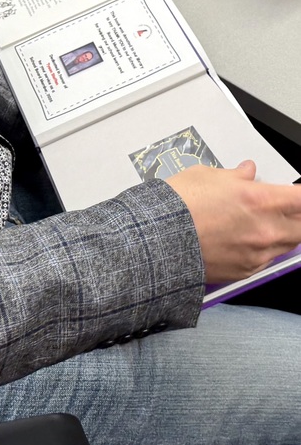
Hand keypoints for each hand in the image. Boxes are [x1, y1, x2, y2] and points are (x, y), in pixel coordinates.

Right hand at [168, 160, 300, 282]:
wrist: (157, 239)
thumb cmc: (177, 206)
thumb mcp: (206, 175)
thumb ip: (235, 175)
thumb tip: (246, 173)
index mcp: (260, 199)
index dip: (299, 195)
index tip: (294, 193)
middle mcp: (265, 229)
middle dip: (297, 216)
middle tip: (285, 209)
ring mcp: (257, 253)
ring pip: (288, 245)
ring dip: (282, 233)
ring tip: (261, 223)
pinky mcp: (245, 271)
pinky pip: (266, 260)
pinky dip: (262, 250)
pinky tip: (243, 240)